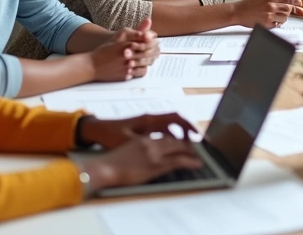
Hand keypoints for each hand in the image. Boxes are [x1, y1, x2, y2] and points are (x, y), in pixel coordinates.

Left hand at [78, 112, 199, 148]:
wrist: (96, 131)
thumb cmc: (110, 135)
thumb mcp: (129, 142)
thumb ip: (148, 144)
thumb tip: (165, 148)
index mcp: (149, 119)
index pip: (175, 118)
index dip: (188, 126)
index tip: (197, 136)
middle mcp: (151, 119)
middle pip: (175, 121)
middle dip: (187, 131)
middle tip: (196, 144)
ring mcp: (147, 123)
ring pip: (169, 127)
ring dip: (179, 135)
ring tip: (186, 147)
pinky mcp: (143, 129)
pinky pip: (162, 131)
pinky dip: (170, 137)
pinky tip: (171, 149)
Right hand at [82, 132, 202, 192]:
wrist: (104, 168)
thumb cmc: (111, 161)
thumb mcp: (127, 148)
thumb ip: (139, 147)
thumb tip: (148, 152)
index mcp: (143, 138)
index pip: (165, 134)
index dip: (177, 137)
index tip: (184, 140)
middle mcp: (150, 142)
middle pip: (174, 140)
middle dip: (187, 143)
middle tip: (195, 148)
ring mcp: (154, 152)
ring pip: (179, 148)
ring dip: (191, 151)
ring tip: (198, 155)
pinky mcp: (156, 164)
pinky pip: (178, 160)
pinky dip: (190, 161)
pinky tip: (197, 163)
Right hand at [92, 18, 159, 80]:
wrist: (92, 66)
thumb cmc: (105, 51)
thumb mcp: (119, 38)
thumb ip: (136, 31)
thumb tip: (149, 20)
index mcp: (126, 44)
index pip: (147, 41)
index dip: (153, 41)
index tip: (155, 40)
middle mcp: (127, 56)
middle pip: (147, 53)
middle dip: (154, 50)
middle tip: (157, 49)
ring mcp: (126, 66)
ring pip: (145, 64)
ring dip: (150, 60)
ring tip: (152, 57)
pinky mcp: (125, 75)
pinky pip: (139, 73)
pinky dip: (143, 69)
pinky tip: (144, 65)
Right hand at [232, 0, 302, 27]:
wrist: (238, 12)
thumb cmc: (250, 4)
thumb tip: (289, 3)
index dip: (296, 1)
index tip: (300, 4)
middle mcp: (271, 5)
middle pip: (288, 9)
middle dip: (290, 11)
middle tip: (289, 12)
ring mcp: (269, 15)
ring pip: (285, 18)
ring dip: (283, 18)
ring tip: (275, 16)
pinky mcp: (266, 24)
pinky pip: (278, 25)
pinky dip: (277, 24)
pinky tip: (270, 21)